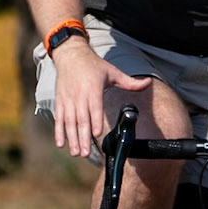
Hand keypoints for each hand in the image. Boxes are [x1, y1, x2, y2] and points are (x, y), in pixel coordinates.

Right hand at [51, 41, 150, 158]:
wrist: (70, 55)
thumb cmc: (94, 65)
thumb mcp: (113, 72)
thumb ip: (130, 82)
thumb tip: (148, 83)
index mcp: (93, 88)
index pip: (95, 107)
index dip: (95, 121)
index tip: (97, 134)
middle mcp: (79, 95)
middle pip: (81, 119)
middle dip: (83, 137)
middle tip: (85, 153)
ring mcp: (68, 99)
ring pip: (69, 122)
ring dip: (72, 138)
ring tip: (76, 153)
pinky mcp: (60, 101)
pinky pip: (59, 119)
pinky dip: (59, 132)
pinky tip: (61, 144)